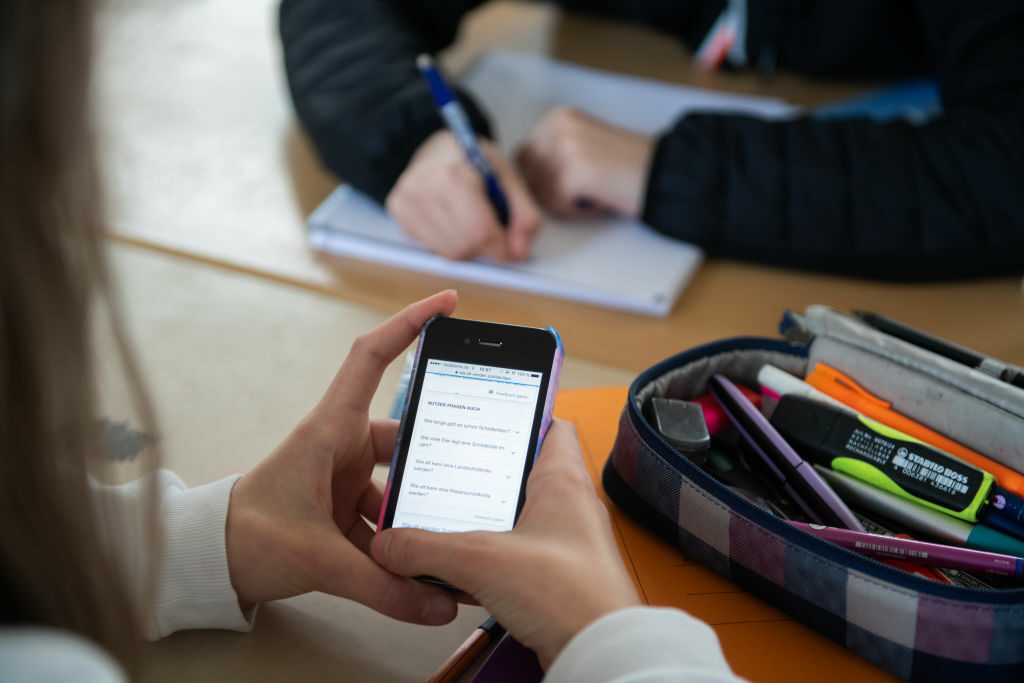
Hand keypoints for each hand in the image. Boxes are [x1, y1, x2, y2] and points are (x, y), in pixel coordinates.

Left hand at [224, 290, 459, 625]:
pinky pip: (385, 518)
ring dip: (418, 514)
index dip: (409, 323)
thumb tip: (440, 605)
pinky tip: (422, 571)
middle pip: (405, 438)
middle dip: (440, 458)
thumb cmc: (245, 536)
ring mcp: (343, 477)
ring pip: (399, 486)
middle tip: (481, 468)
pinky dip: (401, 542)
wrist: (209, 564)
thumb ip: (381, 585)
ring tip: (450, 540)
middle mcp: (340, 446)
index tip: (448, 304)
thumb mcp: (317, 559)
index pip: (370, 359)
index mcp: (328, 431)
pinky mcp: (342, 507)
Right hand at [369, 419, 640, 667]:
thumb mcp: (480, 559)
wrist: (601, 653)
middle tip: (449, 470)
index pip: (550, 425)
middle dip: (482, 475)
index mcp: (562, 480)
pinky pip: (517, 558)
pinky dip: (490, 561)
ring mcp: (565, 544)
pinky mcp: (558, 579)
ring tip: (444, 518)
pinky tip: (462, 570)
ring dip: (483, 522)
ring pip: (516, 519)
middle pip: (522, 473)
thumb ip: (425, 547)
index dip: (519, 415)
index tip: (485, 415)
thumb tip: (390, 543)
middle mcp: (569, 507)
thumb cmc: (571, 595)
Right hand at [386, 130, 542, 260]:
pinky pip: (433, 249)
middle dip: (486, 248)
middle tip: (492, 229)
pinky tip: (453, 222)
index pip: (480, 232)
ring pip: (448, 253)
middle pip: (464, 246)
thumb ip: (525, 216)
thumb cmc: (474, 161)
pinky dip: (450, 243)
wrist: (437, 148)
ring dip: (468, 248)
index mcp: (453, 174)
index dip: (503, 248)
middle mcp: (423, 187)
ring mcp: (405, 201)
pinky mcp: (399, 213)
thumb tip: (519, 254)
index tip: (512, 248)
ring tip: (471, 222)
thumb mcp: (508, 178)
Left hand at [517, 107, 654, 218]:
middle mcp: (557, 125)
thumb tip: (524, 174)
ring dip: (566, 202)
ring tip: (596, 191)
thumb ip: (553, 151)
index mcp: (558, 116)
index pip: (523, 157)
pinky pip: (556, 205)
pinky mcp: (573, 171)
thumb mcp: (583, 143)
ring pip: (541, 193)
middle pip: (528, 175)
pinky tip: (600, 199)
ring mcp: (564, 147)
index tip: (574, 180)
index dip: (543, 178)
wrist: (666, 172)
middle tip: (587, 188)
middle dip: (551, 190)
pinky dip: (578, 211)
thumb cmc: (627, 167)